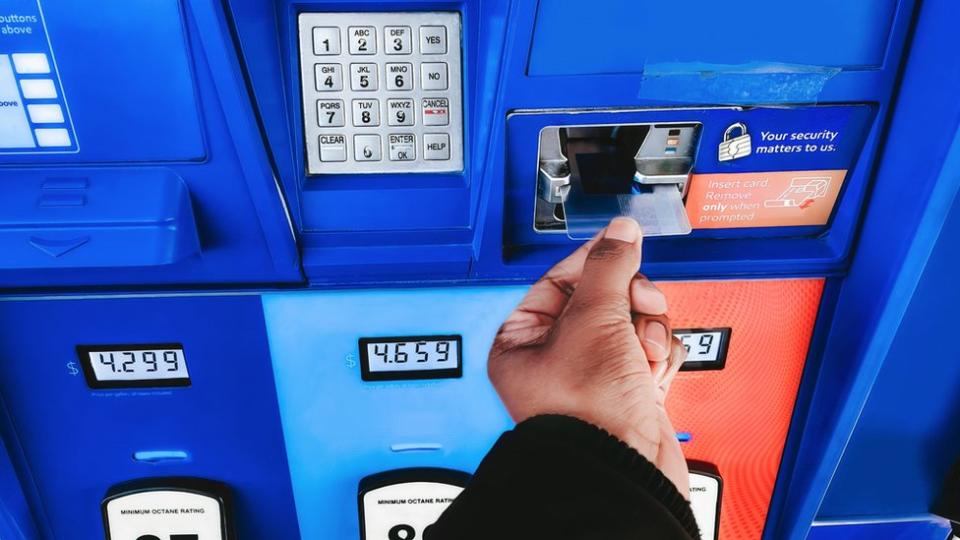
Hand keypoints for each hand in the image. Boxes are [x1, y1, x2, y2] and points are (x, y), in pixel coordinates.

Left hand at [488, 217, 689, 495]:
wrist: (624, 469)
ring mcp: (594, 375)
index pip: (559, 279)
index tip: (622, 242)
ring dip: (647, 331)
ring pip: (632, 322)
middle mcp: (555, 357)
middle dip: (629, 302)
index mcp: (522, 340)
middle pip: (603, 298)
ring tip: (643, 353)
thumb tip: (621, 232)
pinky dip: (659, 358)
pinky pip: (650, 351)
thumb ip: (610, 267)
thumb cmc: (586, 412)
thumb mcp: (594, 319)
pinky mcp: (628, 391)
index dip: (594, 261)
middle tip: (639, 307)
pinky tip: (653, 374)